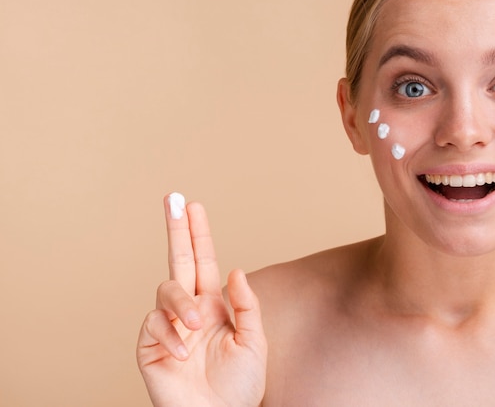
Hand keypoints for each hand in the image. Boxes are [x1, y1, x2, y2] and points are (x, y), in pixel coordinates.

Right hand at [137, 194, 266, 406]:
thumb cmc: (239, 385)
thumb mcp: (254, 342)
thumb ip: (246, 305)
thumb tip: (234, 269)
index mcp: (213, 304)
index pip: (204, 261)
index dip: (198, 233)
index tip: (193, 205)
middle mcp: (189, 309)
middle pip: (180, 261)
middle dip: (176, 230)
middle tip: (173, 200)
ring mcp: (169, 326)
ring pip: (165, 291)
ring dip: (180, 303)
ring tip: (196, 325)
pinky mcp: (151, 347)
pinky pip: (154, 326)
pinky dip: (169, 336)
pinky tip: (182, 353)